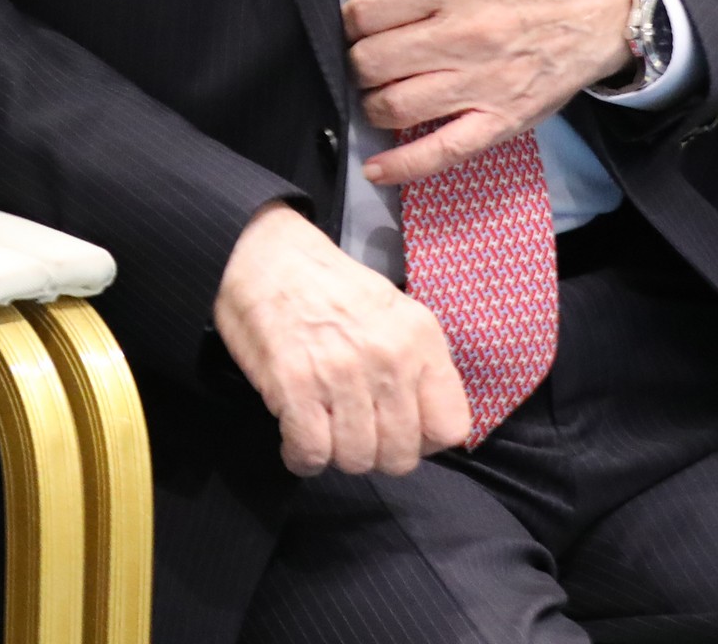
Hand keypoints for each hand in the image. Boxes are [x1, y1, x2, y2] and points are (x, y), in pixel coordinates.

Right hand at [212, 203, 469, 474]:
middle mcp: (389, 357)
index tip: (399, 429)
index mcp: (420, 338)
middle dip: (376, 454)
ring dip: (336, 455)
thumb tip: (425, 426)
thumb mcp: (394, 312)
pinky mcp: (295, 386)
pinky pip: (311, 453)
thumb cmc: (330, 288)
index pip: (451, 426)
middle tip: (354, 432)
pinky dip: (301, 458)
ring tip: (323, 431)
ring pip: (356, 460)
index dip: (425, 440)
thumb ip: (417, 365)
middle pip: (400, 455)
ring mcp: (342, 373)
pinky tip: (296, 441)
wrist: (266, 257)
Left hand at [341, 0, 633, 187]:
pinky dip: (403, 166)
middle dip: (358, 60)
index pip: (367, 11)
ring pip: (395, 107)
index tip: (360, 21)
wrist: (607, 6)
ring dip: (372, 103)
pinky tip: (377, 169)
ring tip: (379, 91)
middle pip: (372, 62)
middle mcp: (463, 36)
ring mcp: (482, 84)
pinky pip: (442, 152)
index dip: (352, 18)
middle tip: (369, 56)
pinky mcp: (502, 120)